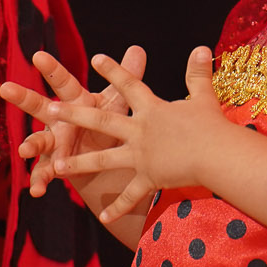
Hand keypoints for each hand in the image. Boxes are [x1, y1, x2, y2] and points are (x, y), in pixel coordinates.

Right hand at [2, 47, 142, 207]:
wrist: (109, 159)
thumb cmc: (110, 123)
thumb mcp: (118, 102)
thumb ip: (125, 77)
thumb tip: (138, 48)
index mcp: (75, 100)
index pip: (62, 81)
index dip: (52, 68)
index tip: (38, 55)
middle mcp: (59, 119)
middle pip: (39, 106)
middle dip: (23, 97)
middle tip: (6, 88)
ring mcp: (54, 143)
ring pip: (37, 141)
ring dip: (30, 144)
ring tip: (24, 150)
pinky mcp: (54, 165)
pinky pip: (44, 172)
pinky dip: (40, 180)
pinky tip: (37, 189)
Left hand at [42, 48, 229, 223]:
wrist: (217, 155)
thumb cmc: (212, 126)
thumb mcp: (204, 97)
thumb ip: (198, 74)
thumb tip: (202, 48)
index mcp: (152, 109)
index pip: (129, 85)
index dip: (113, 71)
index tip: (95, 59)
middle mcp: (139, 131)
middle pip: (100, 120)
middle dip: (73, 114)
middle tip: (49, 109)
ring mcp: (140, 156)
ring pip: (102, 159)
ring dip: (77, 163)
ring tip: (55, 166)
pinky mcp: (148, 178)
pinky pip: (129, 196)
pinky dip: (118, 208)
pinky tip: (104, 218)